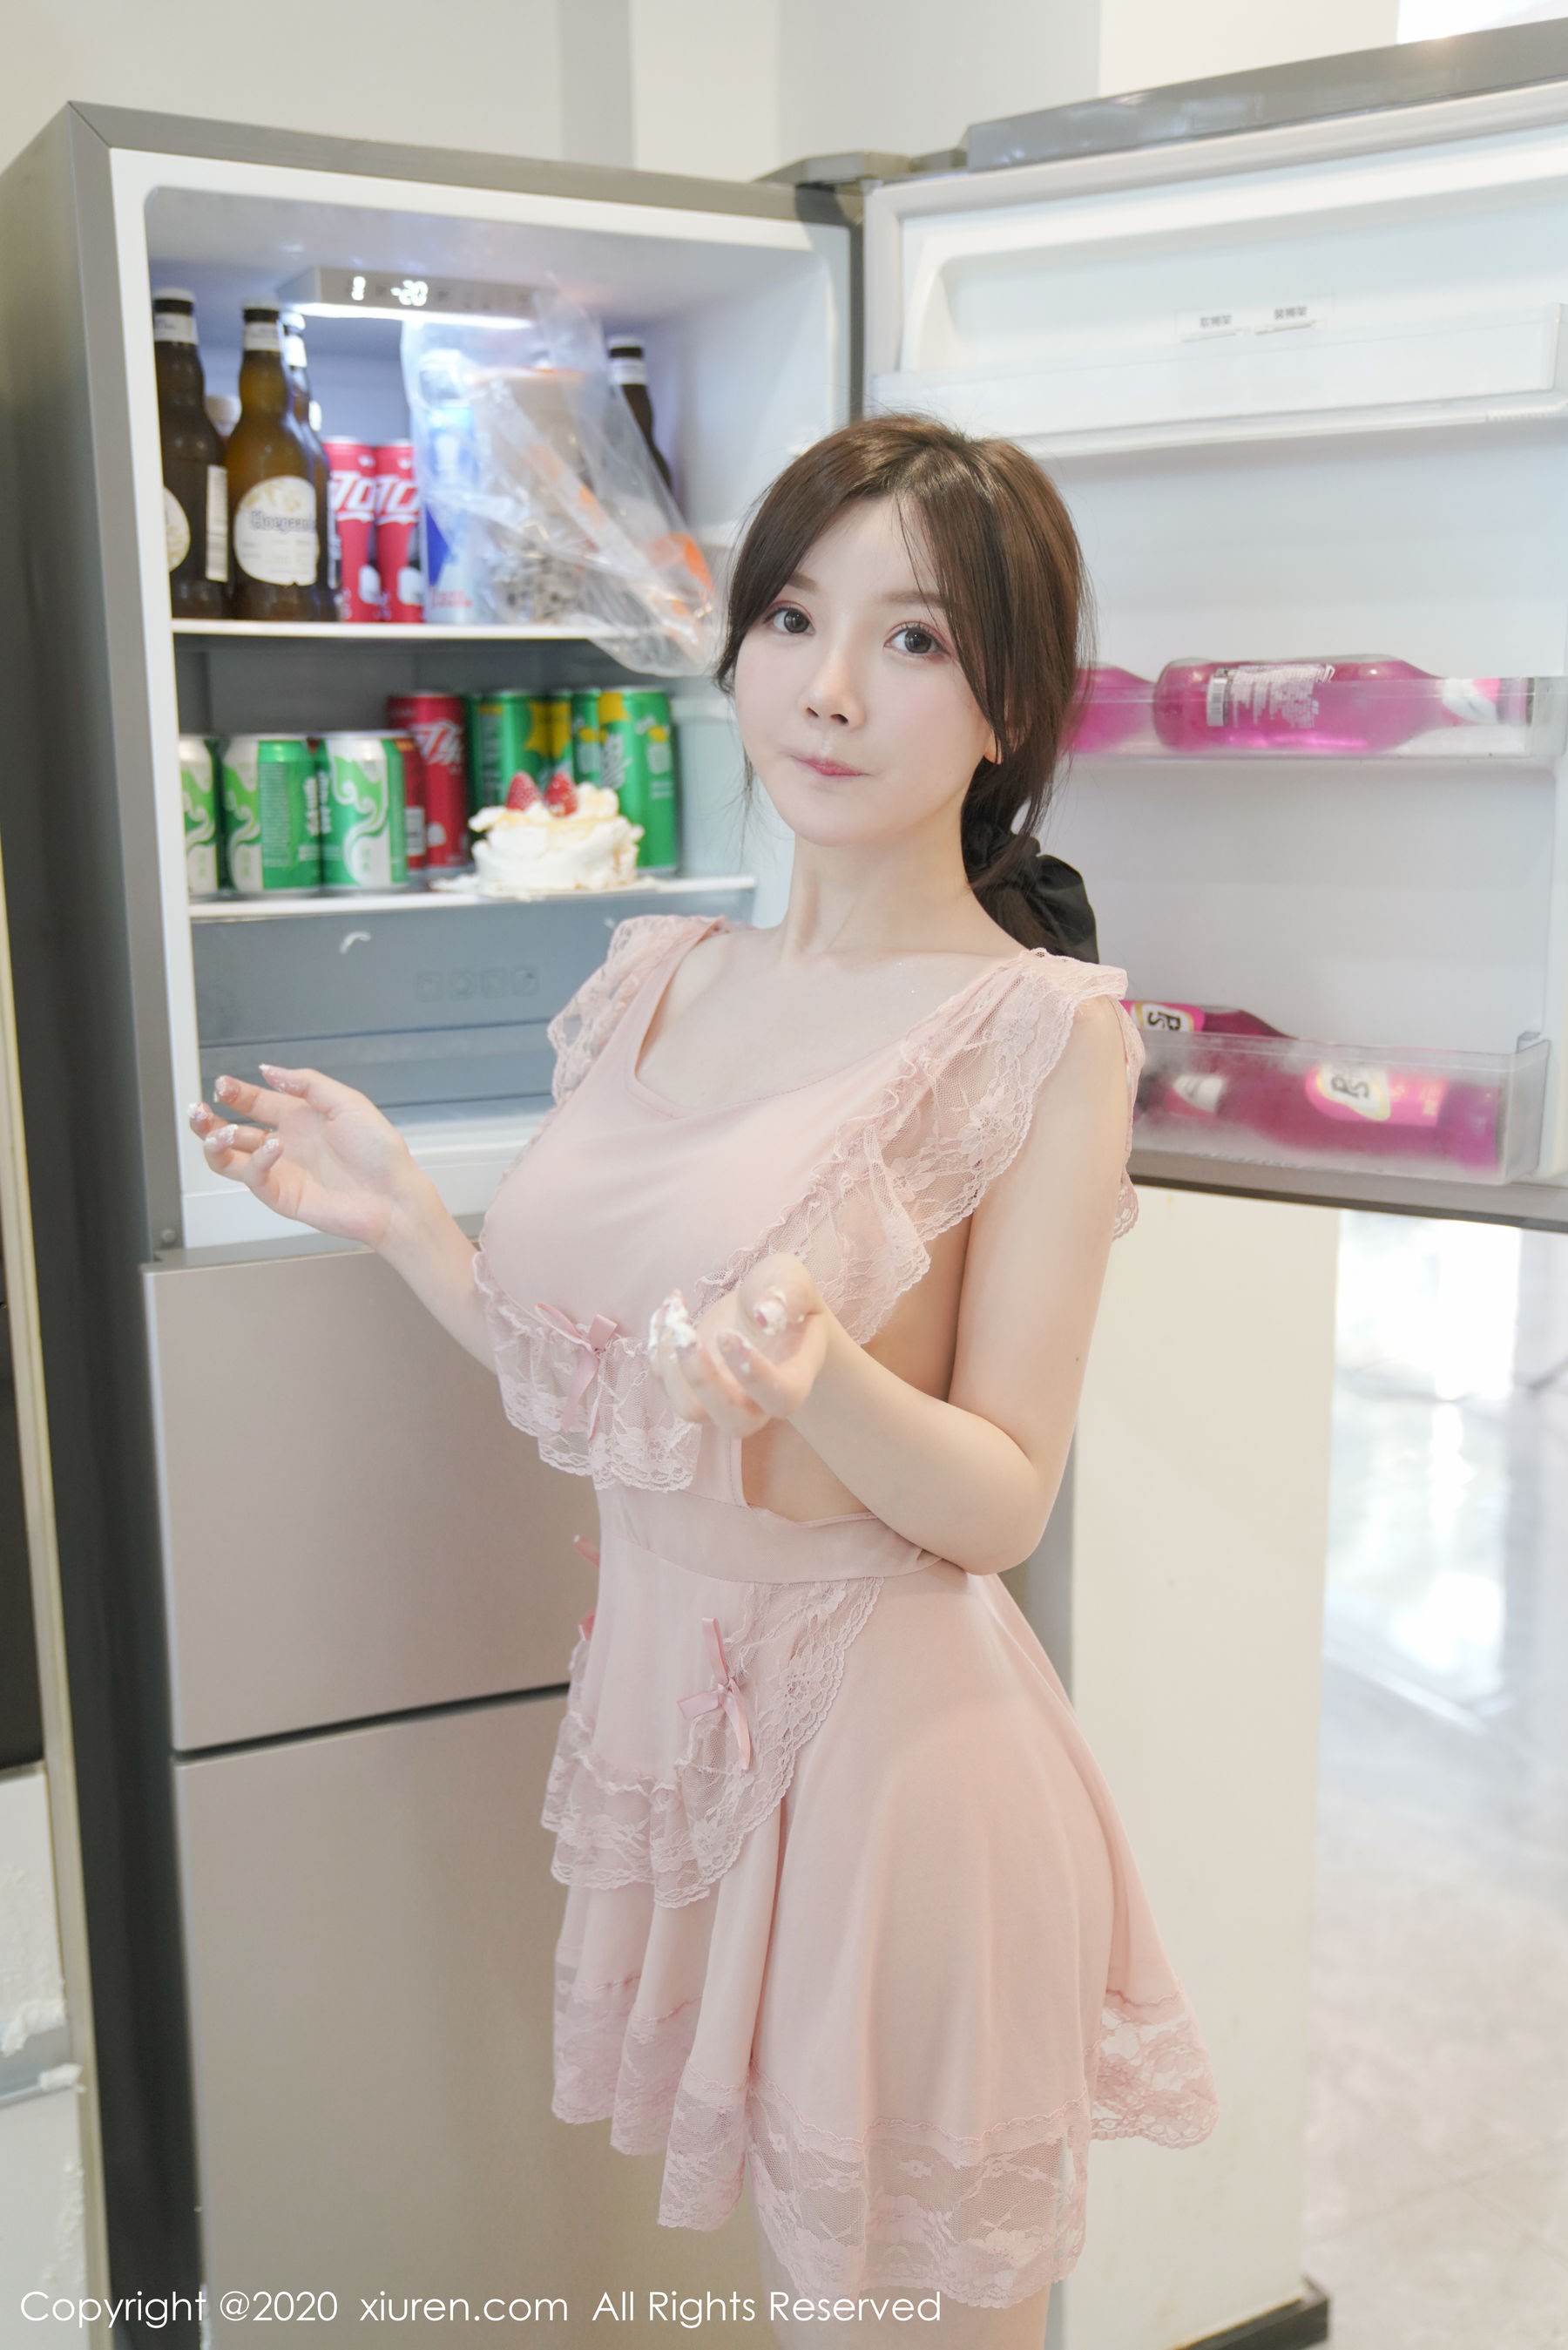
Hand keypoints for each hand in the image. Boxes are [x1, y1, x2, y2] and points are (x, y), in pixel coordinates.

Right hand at [188, 1064, 424, 1247]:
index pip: (253, 1103)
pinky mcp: (282, 1196)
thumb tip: (268, 1070)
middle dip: (208, 1120)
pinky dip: (256, 1161)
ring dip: (215, 1143)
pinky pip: (254, 1178)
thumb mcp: (346, 1102)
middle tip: (199, 1110)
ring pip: (228, 1159)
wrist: (393, 1194)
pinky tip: (272, 1146)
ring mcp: (280, 1171)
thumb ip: (306, 1084)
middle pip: (230, 1132)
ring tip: (220, 1131)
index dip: (234, 1093)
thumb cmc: (378, 1150)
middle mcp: (283, 1143)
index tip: (222, 1085)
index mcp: (297, 1118)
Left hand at [647, 1252, 829, 1435]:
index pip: (782, 1397)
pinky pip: (667, 1384)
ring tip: (675, 1313)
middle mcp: (760, 1400)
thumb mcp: (792, 1279)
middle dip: (701, 1379)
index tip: (729, 1334)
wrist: (766, 1307)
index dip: (755, 1375)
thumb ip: (790, 1294)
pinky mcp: (693, 1387)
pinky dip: (659, 1346)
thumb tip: (765, 1316)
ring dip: (671, 1363)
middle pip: (734, 1421)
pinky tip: (670, 1307)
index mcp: (795, 1376)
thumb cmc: (785, 1295)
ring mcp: (723, 1398)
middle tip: (686, 1333)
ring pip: (691, 1410)